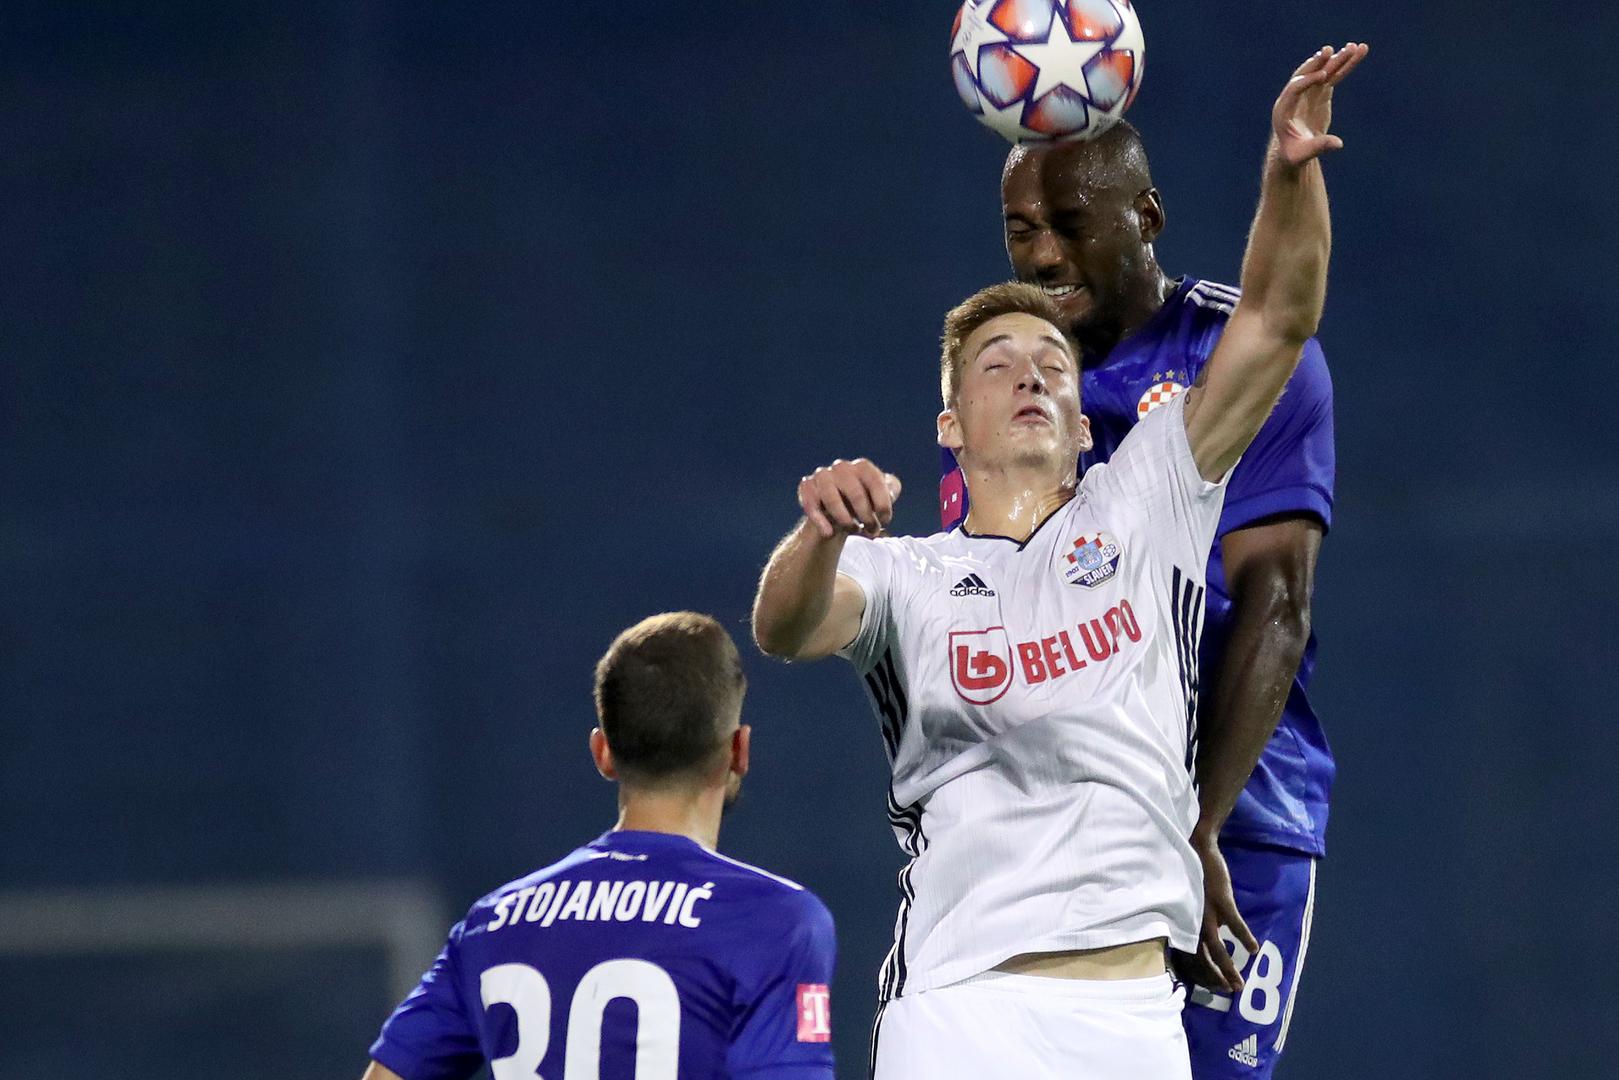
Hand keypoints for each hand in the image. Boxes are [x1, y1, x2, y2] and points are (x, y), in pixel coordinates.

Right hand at [798, 459, 901, 538]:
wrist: (836, 514)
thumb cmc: (864, 503)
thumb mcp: (882, 495)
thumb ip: (892, 488)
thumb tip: (891, 489)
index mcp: (863, 467)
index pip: (875, 481)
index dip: (882, 503)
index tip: (886, 521)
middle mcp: (842, 467)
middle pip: (855, 493)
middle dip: (866, 517)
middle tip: (872, 530)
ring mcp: (822, 476)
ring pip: (832, 499)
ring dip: (845, 520)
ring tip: (853, 530)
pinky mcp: (807, 486)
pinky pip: (811, 504)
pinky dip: (820, 521)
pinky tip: (829, 533)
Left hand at [1181, 831, 1260, 993]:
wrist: (1195, 846)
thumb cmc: (1191, 875)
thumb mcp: (1190, 903)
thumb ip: (1198, 922)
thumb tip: (1210, 941)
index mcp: (1183, 923)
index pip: (1189, 958)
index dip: (1202, 975)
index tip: (1215, 988)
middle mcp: (1190, 921)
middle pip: (1201, 958)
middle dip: (1215, 978)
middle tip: (1229, 992)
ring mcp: (1205, 911)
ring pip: (1215, 948)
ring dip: (1228, 968)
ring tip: (1239, 984)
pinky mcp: (1220, 900)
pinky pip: (1235, 924)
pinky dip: (1244, 937)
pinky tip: (1254, 949)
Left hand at [1272, 42, 1368, 166]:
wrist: (1295, 148)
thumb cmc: (1294, 154)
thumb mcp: (1303, 154)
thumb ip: (1319, 147)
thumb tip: (1338, 144)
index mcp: (1283, 109)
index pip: (1294, 89)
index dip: (1307, 81)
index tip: (1323, 76)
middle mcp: (1294, 96)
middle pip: (1306, 74)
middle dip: (1318, 63)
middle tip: (1329, 51)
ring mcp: (1308, 91)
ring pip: (1324, 72)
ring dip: (1338, 59)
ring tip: (1354, 47)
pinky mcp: (1320, 91)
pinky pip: (1334, 75)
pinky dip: (1346, 65)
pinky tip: (1358, 52)